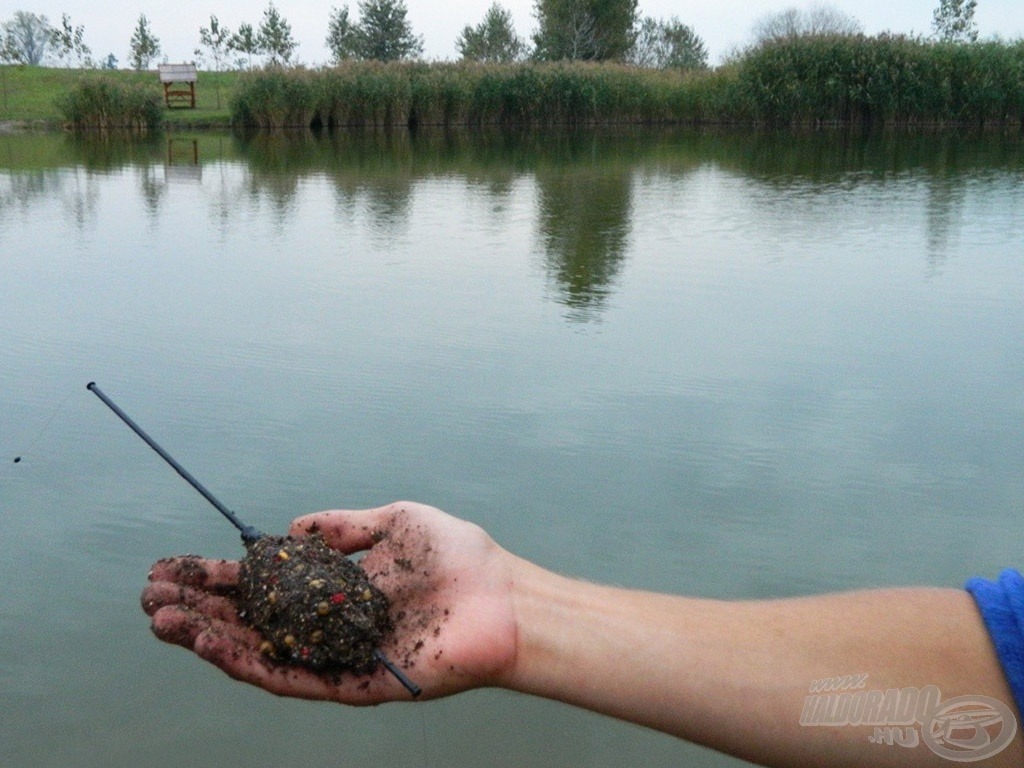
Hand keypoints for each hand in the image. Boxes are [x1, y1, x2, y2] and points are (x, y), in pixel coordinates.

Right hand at [141, 502, 518, 702]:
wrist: (505, 600)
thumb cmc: (460, 558)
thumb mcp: (396, 522)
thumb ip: (342, 527)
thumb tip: (288, 530)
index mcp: (336, 587)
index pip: (262, 583)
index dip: (215, 577)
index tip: (171, 566)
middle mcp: (328, 623)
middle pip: (249, 619)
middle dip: (198, 608)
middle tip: (149, 595)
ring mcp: (337, 655)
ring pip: (259, 651)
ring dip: (207, 638)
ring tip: (163, 620)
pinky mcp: (352, 684)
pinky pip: (293, 677)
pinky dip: (250, 663)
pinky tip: (214, 645)